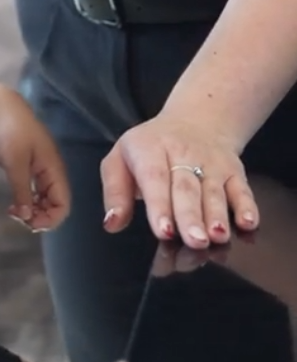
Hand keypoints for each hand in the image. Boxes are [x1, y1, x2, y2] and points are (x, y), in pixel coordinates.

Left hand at [0, 86, 70, 231]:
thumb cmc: (9, 131)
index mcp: (54, 169)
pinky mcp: (32, 167)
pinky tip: (14, 203)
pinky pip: (37, 191)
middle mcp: (53, 171)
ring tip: (14, 211)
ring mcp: (43, 169)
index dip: (50, 219)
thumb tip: (28, 218)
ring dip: (33, 210)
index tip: (28, 222)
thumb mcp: (14, 163)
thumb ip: (22, 192)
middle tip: (17, 217)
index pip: (63, 205)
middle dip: (40, 217)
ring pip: (46, 200)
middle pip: (56, 205)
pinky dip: (28, 200)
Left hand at [100, 112, 258, 249]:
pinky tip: (248, 223)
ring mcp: (211, 163)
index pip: (154, 178)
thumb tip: (112, 223)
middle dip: (190, 217)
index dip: (159, 205)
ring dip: (217, 215)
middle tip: (193, 241)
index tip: (163, 231)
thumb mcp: (120, 159)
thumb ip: (114, 192)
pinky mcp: (233, 171)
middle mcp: (183, 155)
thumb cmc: (151, 149)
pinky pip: (242, 189)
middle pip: (187, 189)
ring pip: (214, 191)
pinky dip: (247, 206)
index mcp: (149, 150)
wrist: (196, 121)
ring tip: (217, 236)